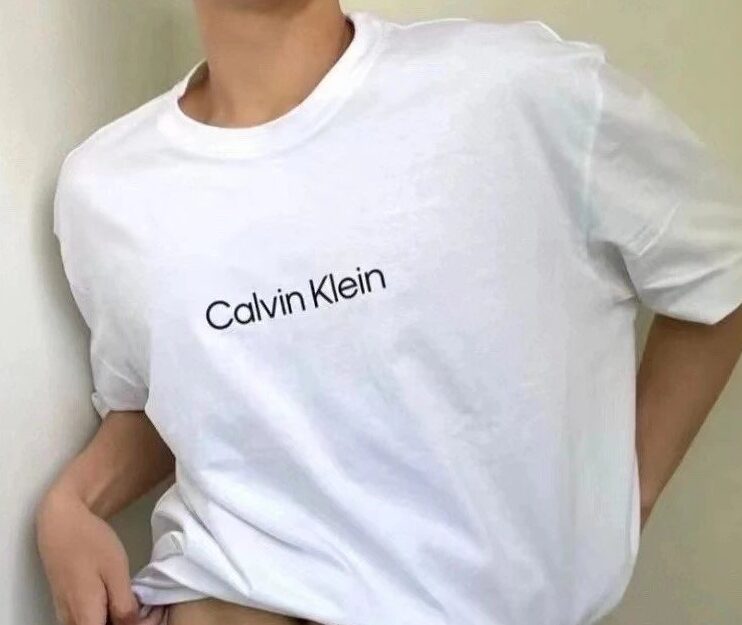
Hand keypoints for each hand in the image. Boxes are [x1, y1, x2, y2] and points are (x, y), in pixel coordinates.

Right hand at [35, 486, 164, 624]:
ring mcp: (67, 616)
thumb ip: (124, 605)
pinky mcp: (68, 606)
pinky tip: (125, 600)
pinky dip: (109, 616)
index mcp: (85, 618)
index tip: (155, 613)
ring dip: (120, 621)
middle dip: (132, 624)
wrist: (62, 524)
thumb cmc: (90, 543)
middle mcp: (72, 623)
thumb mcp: (116, 571)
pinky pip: (91, 621)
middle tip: (153, 608)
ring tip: (143, 604)